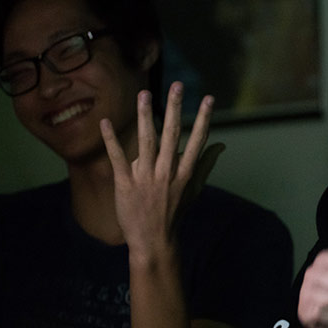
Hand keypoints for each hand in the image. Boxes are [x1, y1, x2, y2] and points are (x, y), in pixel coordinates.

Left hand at [100, 81, 224, 257]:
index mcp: (184, 174)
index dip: (204, 119)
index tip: (209, 98)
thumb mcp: (194, 190)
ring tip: (145, 94)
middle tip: (177, 85)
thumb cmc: (175, 214)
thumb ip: (206, 164)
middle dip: (175, 109)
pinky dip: (111, 140)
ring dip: (145, 116)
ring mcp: (146, 178)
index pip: (196, 141)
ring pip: (146, 142)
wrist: (154, 242)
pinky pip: (117, 158)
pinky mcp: (125, 184)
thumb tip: (221, 144)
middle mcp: (167, 173)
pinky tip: (105, 121)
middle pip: (172, 135)